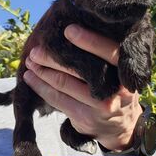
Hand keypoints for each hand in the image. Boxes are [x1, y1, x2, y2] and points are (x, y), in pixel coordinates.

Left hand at [23, 24, 141, 150]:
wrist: (121, 125)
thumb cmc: (116, 87)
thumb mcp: (120, 71)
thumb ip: (104, 55)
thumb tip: (70, 31)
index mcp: (125, 71)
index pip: (109, 52)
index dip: (89, 41)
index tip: (68, 30)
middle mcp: (115, 89)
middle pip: (79, 68)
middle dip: (52, 57)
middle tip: (36, 49)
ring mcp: (99, 105)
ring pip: (63, 83)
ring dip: (42, 70)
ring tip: (30, 60)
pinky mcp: (83, 117)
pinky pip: (57, 98)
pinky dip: (40, 86)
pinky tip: (30, 77)